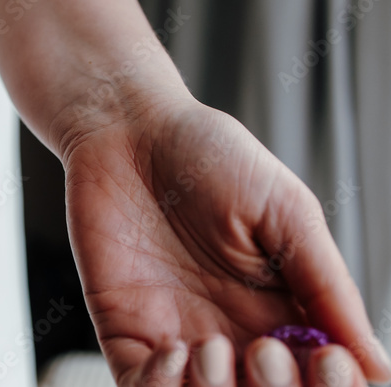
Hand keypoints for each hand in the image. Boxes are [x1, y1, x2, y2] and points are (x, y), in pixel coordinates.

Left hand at [59, 93, 390, 386]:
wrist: (128, 128)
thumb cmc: (208, 156)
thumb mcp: (285, 211)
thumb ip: (326, 285)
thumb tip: (376, 365)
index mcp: (284, 310)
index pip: (319, 378)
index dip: (330, 385)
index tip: (329, 359)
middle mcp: (234, 331)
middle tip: (266, 351)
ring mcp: (178, 334)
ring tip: (214, 351)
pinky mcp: (125, 329)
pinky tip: (173, 351)